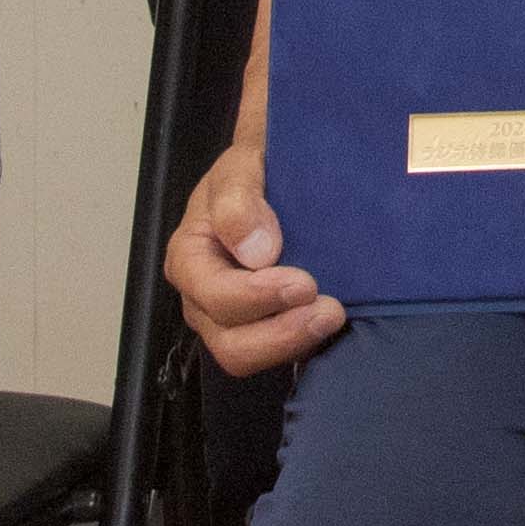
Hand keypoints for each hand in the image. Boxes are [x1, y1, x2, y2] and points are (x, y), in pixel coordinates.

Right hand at [163, 138, 347, 377]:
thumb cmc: (252, 170)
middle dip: (280, 335)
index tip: (304, 282)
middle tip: (329, 311)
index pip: (213, 296)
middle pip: (230, 344)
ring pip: (252, 358)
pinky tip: (335, 326)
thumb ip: (238, 202)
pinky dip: (305, 346)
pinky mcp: (266, 328)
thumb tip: (257, 252)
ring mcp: (233, 320)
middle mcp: (204, 298)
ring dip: (295, 344)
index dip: (256, 297)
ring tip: (333, 316)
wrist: (274, 173)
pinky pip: (279, 355)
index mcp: (190, 259)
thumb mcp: (241, 167)